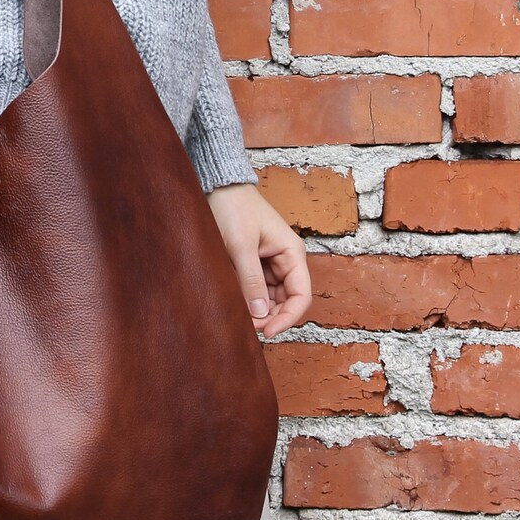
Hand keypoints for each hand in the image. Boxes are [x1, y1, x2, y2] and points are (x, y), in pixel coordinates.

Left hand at [207, 182, 311, 339]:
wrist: (218, 187)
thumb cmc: (234, 208)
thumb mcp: (241, 246)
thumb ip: (251, 280)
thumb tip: (260, 314)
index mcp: (292, 254)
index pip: (301, 296)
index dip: (287, 318)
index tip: (267, 332)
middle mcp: (285, 262)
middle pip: (286, 302)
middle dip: (269, 317)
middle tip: (246, 327)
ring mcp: (270, 264)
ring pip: (270, 299)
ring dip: (258, 311)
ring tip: (239, 317)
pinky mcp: (254, 265)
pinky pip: (255, 290)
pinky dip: (248, 300)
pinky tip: (235, 304)